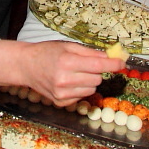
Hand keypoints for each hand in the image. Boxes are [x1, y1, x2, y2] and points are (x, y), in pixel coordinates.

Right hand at [0, 40, 124, 105]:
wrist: (27, 66)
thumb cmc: (48, 53)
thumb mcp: (68, 46)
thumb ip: (90, 53)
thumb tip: (110, 57)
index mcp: (67, 62)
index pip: (98, 65)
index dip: (113, 64)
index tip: (122, 63)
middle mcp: (65, 80)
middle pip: (97, 79)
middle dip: (96, 71)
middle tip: (84, 65)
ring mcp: (62, 94)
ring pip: (92, 89)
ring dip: (89, 81)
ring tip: (74, 74)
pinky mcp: (61, 102)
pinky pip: (82, 97)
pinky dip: (80, 89)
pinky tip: (68, 83)